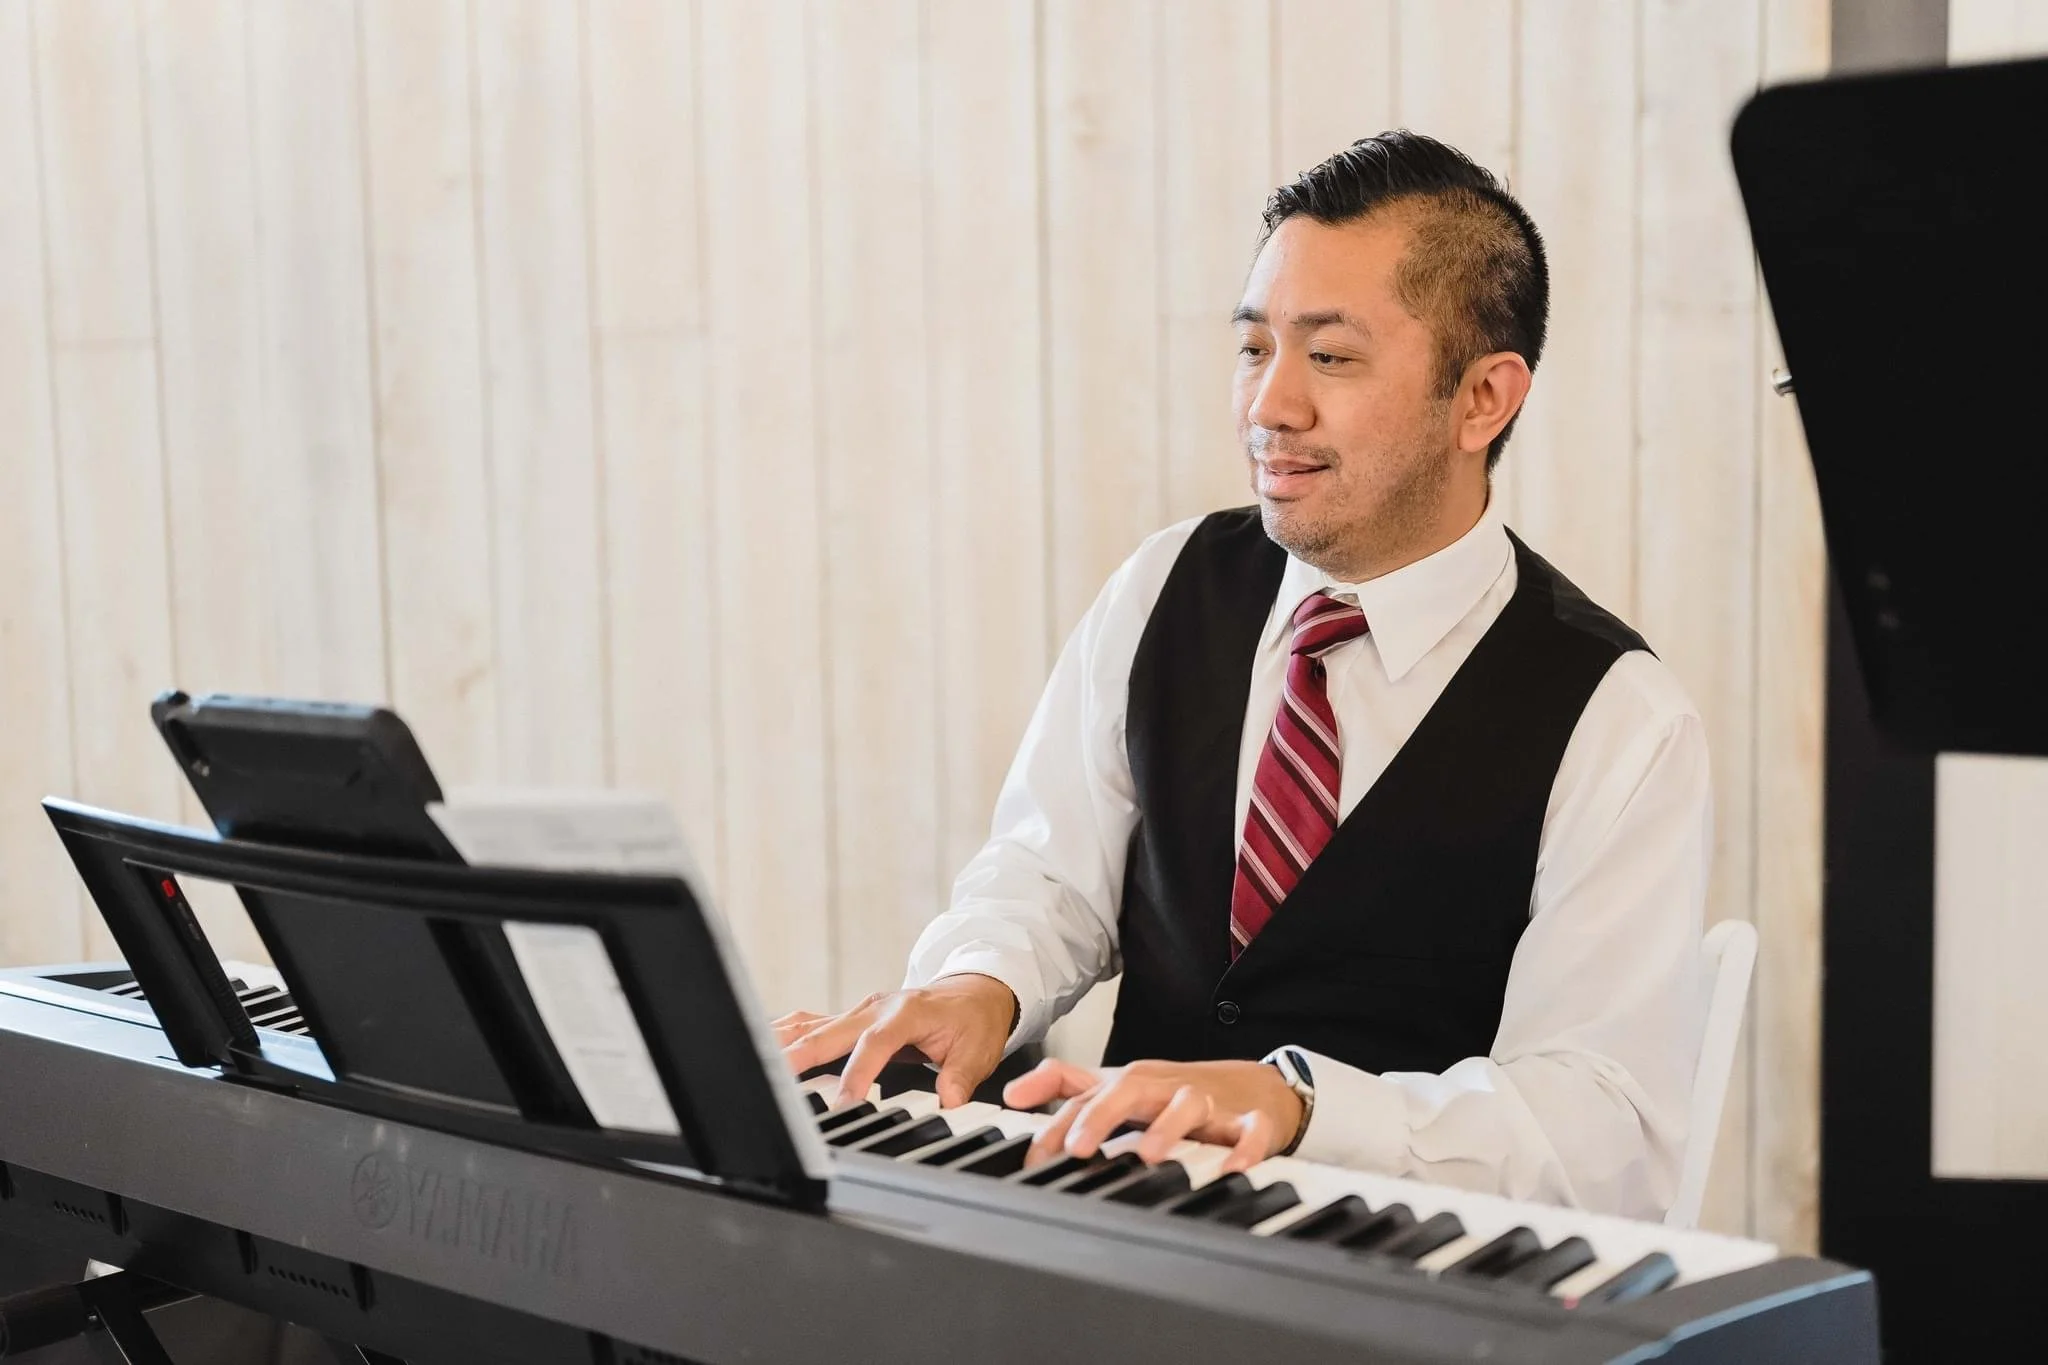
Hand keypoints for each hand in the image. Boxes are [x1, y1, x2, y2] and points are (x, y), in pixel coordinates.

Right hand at [774, 973, 1018, 1108]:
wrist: (974, 990)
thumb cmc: (973, 1020)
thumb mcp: (978, 1050)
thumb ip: (960, 1077)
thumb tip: (949, 1102)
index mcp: (907, 1013)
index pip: (875, 1043)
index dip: (857, 1072)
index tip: (843, 1102)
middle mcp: (876, 1007)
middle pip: (830, 1031)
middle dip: (800, 1055)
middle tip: (773, 1079)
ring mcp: (860, 1010)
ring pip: (813, 1026)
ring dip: (783, 1043)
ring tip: (752, 1058)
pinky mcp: (851, 1017)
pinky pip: (813, 1023)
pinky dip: (787, 1034)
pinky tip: (763, 1043)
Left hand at [1003, 1057, 1302, 1175]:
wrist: (1254, 1089)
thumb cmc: (1176, 1093)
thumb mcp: (1118, 1087)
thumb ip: (1065, 1086)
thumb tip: (1013, 1092)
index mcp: (1133, 1084)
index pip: (1090, 1099)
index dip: (1059, 1125)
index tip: (1036, 1156)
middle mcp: (1166, 1089)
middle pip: (1131, 1090)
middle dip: (1102, 1116)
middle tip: (1078, 1148)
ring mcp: (1210, 1103)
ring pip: (1189, 1106)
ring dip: (1168, 1128)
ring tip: (1149, 1155)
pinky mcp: (1251, 1121)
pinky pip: (1251, 1132)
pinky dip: (1244, 1148)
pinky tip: (1233, 1168)